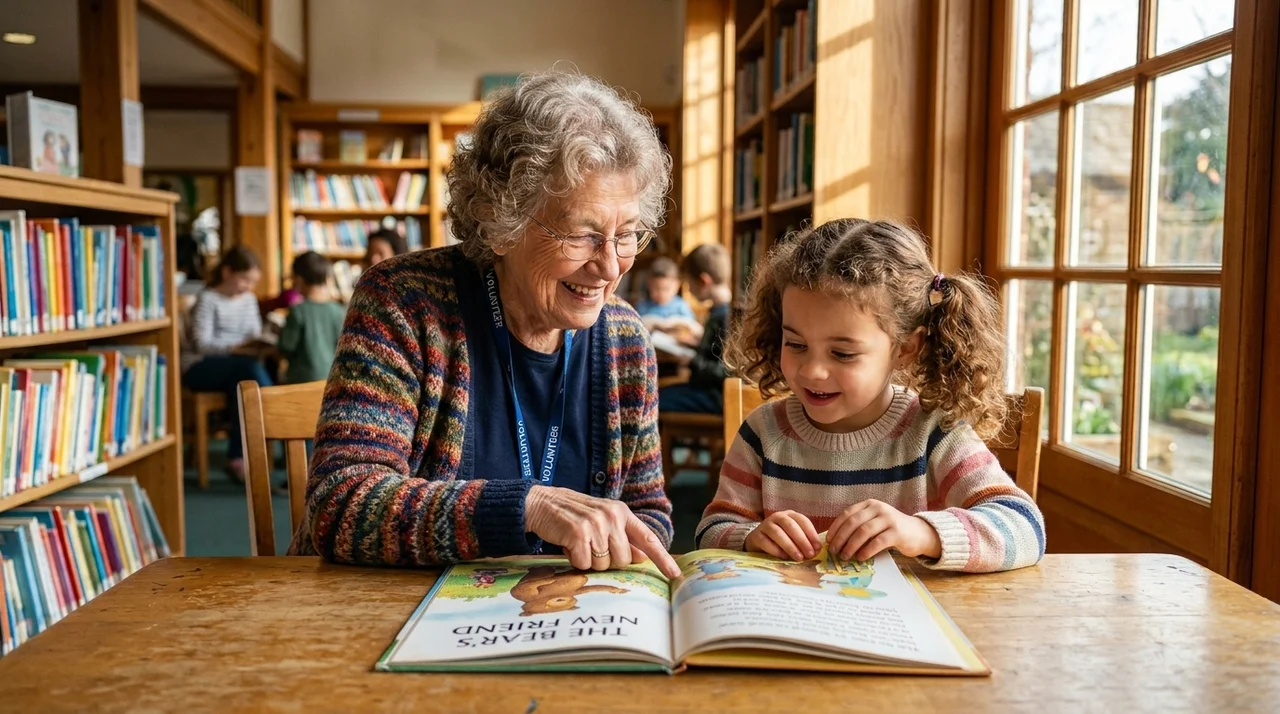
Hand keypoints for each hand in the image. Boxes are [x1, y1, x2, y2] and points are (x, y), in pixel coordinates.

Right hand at [524, 486, 681, 578]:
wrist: (542, 503)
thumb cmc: (574, 515)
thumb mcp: (602, 520)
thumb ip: (623, 537)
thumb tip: (642, 557)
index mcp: (621, 512)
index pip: (648, 538)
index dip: (663, 558)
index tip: (675, 574)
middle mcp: (612, 516)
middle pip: (624, 560)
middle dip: (607, 561)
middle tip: (591, 547)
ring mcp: (596, 524)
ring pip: (603, 565)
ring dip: (589, 561)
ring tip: (579, 543)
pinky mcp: (578, 534)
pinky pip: (584, 564)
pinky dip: (574, 560)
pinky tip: (568, 544)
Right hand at [744, 510, 820, 560]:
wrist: (758, 541)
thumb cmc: (781, 540)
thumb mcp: (794, 537)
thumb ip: (805, 541)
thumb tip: (817, 550)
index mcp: (790, 515)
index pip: (803, 520)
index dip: (811, 533)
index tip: (818, 547)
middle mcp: (777, 517)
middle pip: (790, 526)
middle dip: (802, 540)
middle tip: (810, 554)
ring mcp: (765, 525)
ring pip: (778, 533)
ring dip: (790, 546)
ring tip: (799, 558)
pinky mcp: (756, 536)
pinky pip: (766, 542)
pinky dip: (776, 550)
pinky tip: (784, 557)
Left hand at [827, 500, 941, 561]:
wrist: (918, 533)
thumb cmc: (891, 530)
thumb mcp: (874, 522)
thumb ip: (858, 527)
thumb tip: (836, 541)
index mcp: (870, 504)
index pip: (847, 514)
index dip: (836, 527)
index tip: (828, 540)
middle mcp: (878, 508)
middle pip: (853, 522)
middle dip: (841, 538)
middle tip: (834, 551)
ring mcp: (889, 519)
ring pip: (864, 532)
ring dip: (851, 546)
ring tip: (845, 556)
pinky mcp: (897, 532)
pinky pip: (877, 542)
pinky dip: (866, 551)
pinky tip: (860, 558)